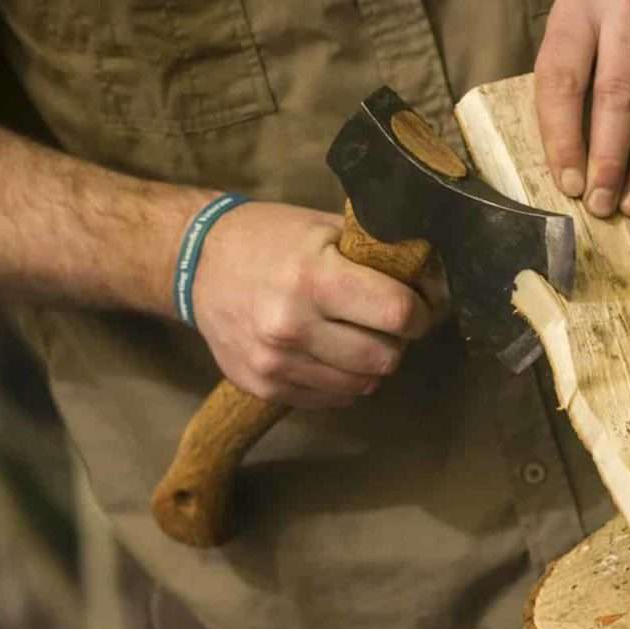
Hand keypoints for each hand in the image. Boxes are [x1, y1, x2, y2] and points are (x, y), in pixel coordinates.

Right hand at [191, 201, 431, 408]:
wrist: (197, 263)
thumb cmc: (270, 239)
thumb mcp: (323, 229)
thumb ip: (375, 255)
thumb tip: (432, 281)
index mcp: (313, 278)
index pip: (398, 314)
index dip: (419, 312)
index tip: (417, 306)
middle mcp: (292, 326)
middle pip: (385, 358)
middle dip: (396, 341)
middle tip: (385, 323)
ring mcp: (275, 363)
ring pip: (362, 385)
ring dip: (371, 364)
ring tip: (357, 336)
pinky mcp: (264, 387)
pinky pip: (332, 399)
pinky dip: (343, 380)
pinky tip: (331, 353)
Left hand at [534, 0, 629, 218]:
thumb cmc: (606, 21)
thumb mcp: (576, 36)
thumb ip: (570, 88)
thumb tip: (572, 171)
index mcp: (580, 8)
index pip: (563, 80)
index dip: (564, 139)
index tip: (570, 184)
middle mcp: (629, 8)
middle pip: (618, 93)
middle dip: (610, 159)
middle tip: (602, 204)